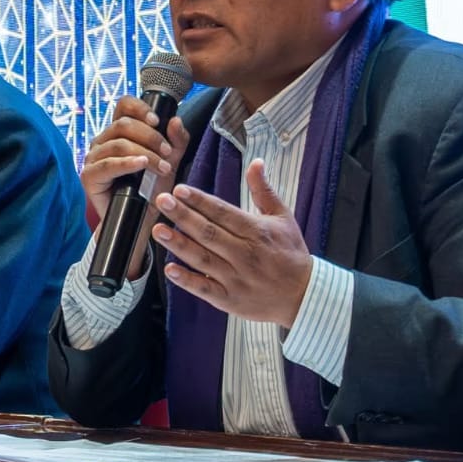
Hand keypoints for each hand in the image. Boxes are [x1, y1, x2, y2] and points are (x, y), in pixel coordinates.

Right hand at [81, 95, 189, 277]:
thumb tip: (174, 119)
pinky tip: (141, 165)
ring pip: (118, 143)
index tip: (157, 121)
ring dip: (145, 153)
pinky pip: (108, 164)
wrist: (142, 220)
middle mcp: (102, 141)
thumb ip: (176, 141)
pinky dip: (127, 163)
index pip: (123, 106)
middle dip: (150, 137)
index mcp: (118, 132)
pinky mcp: (89, 177)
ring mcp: (93, 159)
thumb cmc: (151, 189)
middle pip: (123, 124)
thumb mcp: (170, 161)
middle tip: (167, 154)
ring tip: (161, 167)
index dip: (139, 108)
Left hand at [152, 158, 313, 327]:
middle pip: (209, 233)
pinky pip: (206, 288)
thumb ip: (264, 190)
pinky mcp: (230, 299)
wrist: (304, 295)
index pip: (223, 213)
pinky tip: (170, 269)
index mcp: (257, 232)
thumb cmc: (291, 253)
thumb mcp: (283, 218)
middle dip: (184, 216)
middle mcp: (245, 254)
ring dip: (180, 244)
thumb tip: (256, 162)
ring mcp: (236, 278)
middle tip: (162, 201)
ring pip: (203, 259)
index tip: (180, 190)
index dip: (200, 201)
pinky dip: (187, 280)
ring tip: (158, 230)